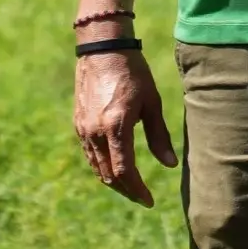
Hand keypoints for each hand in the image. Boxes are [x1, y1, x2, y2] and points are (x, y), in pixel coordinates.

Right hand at [74, 47, 177, 206]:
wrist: (102, 47)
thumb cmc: (133, 72)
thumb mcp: (152, 103)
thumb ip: (159, 136)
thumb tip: (170, 165)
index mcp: (116, 126)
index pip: (124, 172)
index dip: (137, 191)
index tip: (150, 201)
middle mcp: (95, 131)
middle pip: (108, 175)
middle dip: (126, 190)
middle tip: (142, 197)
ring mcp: (83, 127)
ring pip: (96, 166)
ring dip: (113, 180)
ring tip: (130, 186)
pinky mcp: (78, 122)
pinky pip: (89, 153)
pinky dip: (102, 165)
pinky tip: (115, 165)